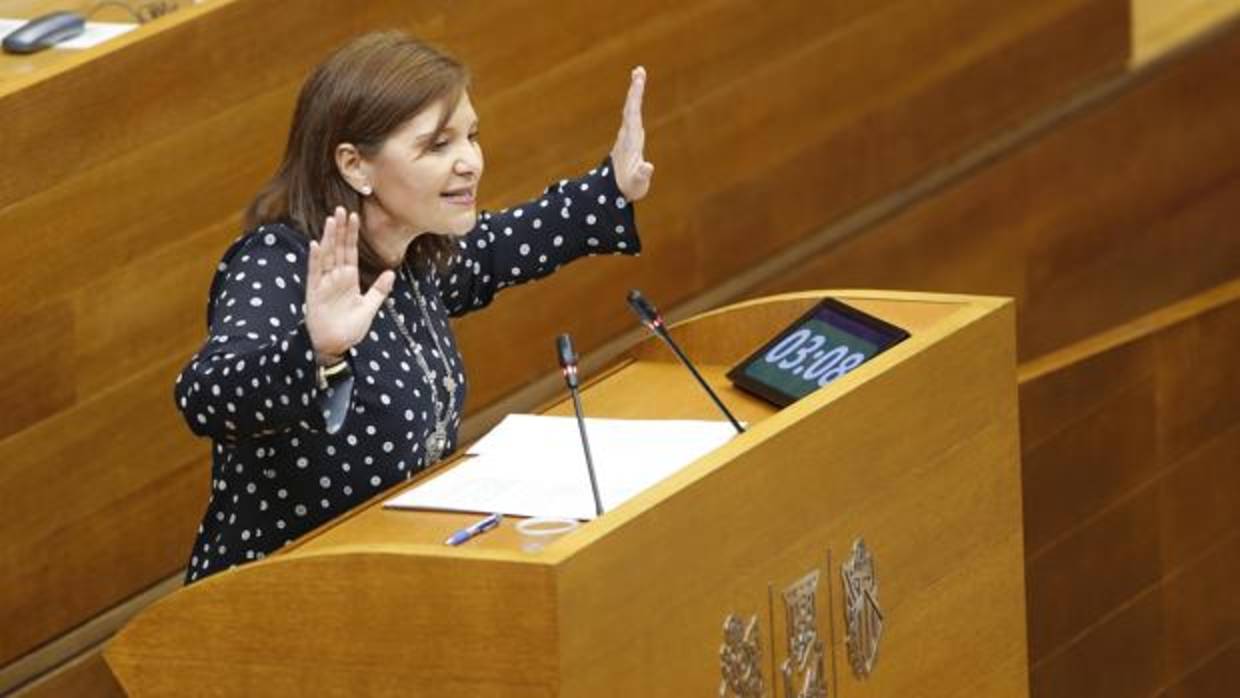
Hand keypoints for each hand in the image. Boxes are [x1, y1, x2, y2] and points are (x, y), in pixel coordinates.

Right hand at [305, 207, 394, 364]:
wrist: (336, 346)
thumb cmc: (350, 328)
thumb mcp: (369, 308)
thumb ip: (379, 290)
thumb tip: (390, 273)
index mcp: (349, 279)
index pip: (351, 251)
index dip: (352, 234)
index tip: (354, 216)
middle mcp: (335, 277)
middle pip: (338, 249)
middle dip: (340, 229)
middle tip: (341, 209)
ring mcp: (324, 283)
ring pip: (327, 256)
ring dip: (329, 238)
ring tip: (331, 220)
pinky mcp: (314, 293)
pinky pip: (315, 273)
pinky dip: (316, 259)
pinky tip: (316, 244)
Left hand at [609, 66, 653, 201]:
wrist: (612, 193)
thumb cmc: (628, 188)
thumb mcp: (637, 184)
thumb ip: (641, 175)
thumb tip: (647, 167)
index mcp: (631, 141)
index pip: (633, 114)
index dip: (636, 97)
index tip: (638, 80)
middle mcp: (627, 136)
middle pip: (630, 108)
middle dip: (635, 89)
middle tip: (639, 70)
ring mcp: (626, 137)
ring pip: (630, 110)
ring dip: (634, 93)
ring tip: (638, 76)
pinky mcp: (627, 140)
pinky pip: (631, 116)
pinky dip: (634, 104)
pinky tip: (635, 99)